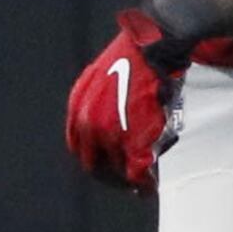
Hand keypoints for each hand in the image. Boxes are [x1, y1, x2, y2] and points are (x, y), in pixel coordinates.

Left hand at [63, 10, 185, 193]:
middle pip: (94, 163)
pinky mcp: (133, 136)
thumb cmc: (136, 56)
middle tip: (125, 183)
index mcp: (78, 108)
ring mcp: (109, 131)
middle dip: (110, 176)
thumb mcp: (103, 77)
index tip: (109, 167)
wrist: (154, 44)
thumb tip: (110, 120)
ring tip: (141, 185)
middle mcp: (87, 122)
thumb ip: (100, 102)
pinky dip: (144, 182)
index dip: (95, 161)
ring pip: (116, 169)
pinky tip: (150, 186)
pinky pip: (136, 170)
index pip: (80, 146)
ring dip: (128, 181)